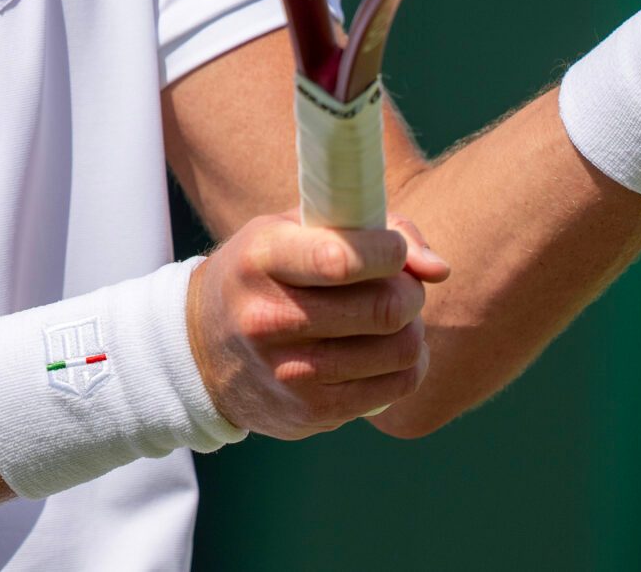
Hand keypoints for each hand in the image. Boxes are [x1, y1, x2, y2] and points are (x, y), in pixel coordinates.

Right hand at [184, 214, 450, 437]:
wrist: (200, 349)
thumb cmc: (265, 274)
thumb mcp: (293, 229)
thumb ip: (370, 228)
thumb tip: (440, 270)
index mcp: (262, 259)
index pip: (342, 259)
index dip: (390, 252)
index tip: (392, 250)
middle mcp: (270, 318)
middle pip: (386, 307)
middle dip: (409, 290)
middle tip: (399, 285)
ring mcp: (291, 372)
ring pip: (400, 349)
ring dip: (411, 328)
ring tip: (391, 318)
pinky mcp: (311, 412)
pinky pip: (396, 387)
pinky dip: (407, 364)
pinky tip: (385, 349)